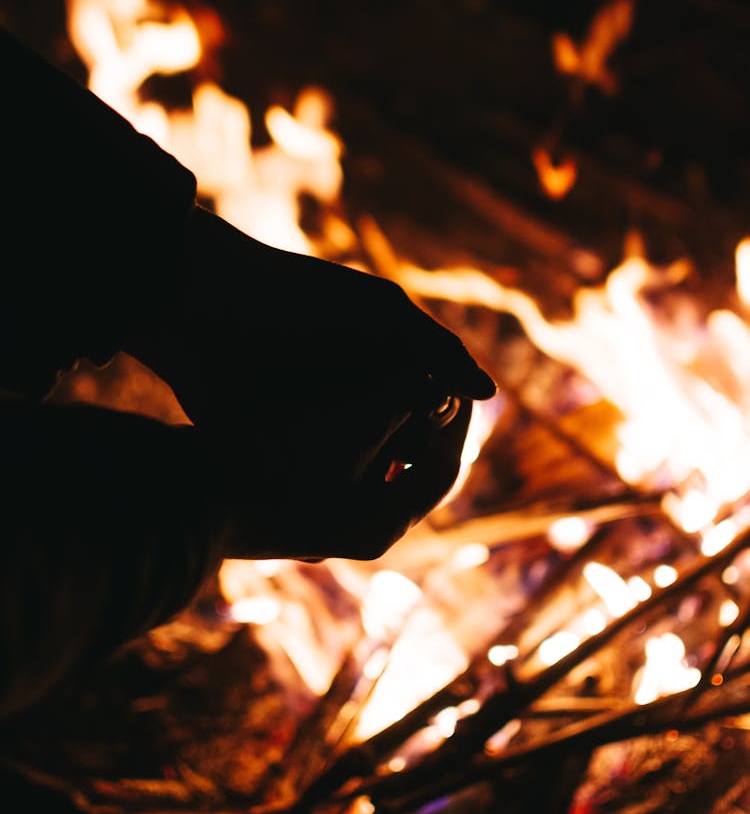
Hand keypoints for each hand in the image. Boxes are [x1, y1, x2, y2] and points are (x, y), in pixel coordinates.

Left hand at [127, 207, 494, 559]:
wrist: (205, 304)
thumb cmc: (299, 300)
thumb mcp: (381, 317)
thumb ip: (436, 352)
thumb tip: (488, 394)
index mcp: (383, 359)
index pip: (430, 405)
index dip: (439, 429)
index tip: (436, 447)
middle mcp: (353, 390)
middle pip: (395, 442)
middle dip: (399, 463)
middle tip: (397, 487)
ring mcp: (314, 417)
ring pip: (355, 465)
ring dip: (362, 486)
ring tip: (365, 507)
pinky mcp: (275, 439)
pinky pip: (309, 477)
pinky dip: (319, 493)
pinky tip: (326, 513)